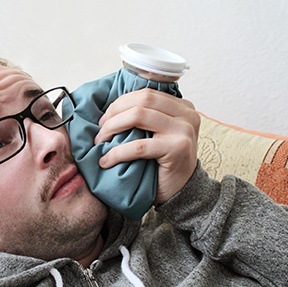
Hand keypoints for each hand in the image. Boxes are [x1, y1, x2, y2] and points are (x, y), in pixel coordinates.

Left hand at [94, 88, 199, 203]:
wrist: (182, 192)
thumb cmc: (164, 163)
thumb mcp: (159, 133)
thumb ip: (146, 117)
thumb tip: (110, 108)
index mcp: (182, 107)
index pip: (146, 94)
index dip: (120, 103)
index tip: (105, 118)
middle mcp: (187, 115)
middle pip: (142, 100)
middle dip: (115, 112)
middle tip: (100, 129)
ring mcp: (184, 130)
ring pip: (138, 116)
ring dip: (112, 127)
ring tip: (100, 141)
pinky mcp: (177, 149)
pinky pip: (139, 146)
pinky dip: (117, 152)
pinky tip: (106, 161)